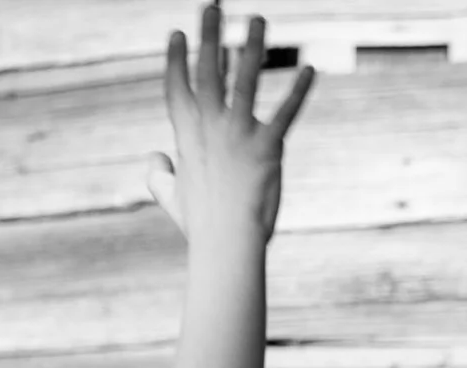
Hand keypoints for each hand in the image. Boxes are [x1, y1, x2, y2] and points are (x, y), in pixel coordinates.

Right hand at [146, 5, 314, 243]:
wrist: (224, 244)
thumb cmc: (200, 225)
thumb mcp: (171, 198)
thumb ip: (159, 177)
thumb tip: (156, 160)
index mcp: (186, 136)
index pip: (177, 87)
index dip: (175, 59)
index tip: (177, 32)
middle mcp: (210, 128)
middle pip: (207, 70)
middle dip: (209, 33)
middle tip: (212, 3)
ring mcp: (237, 134)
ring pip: (245, 80)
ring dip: (252, 46)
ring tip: (258, 19)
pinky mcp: (267, 147)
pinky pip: (286, 112)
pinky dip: (299, 90)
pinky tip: (310, 69)